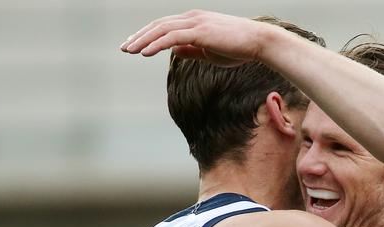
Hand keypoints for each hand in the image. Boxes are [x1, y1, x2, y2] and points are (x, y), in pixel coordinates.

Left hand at [120, 10, 271, 66]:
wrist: (258, 42)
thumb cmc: (238, 48)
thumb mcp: (209, 51)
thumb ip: (191, 50)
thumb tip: (175, 51)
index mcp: (194, 20)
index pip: (164, 25)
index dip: (147, 35)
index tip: (135, 45)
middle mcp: (192, 18)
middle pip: (158, 25)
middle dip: (139, 36)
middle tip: (125, 47)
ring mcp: (195, 23)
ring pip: (161, 29)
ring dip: (143, 40)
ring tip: (130, 50)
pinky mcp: (199, 32)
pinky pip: (172, 38)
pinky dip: (156, 44)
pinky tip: (145, 53)